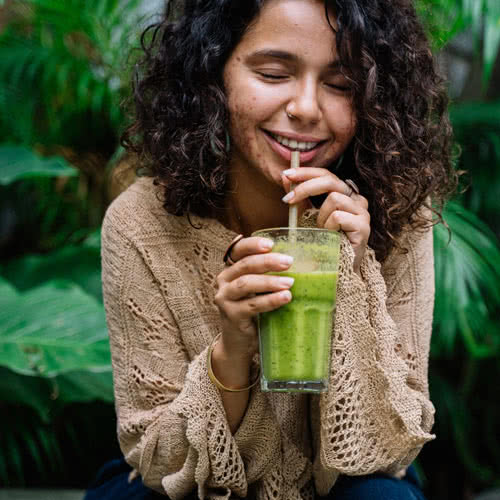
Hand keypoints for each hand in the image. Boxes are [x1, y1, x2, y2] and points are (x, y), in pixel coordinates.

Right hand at [214, 237, 293, 358]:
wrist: (239, 344)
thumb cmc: (255, 313)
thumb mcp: (261, 291)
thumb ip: (274, 277)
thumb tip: (310, 266)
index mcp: (232, 270)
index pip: (238, 251)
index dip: (253, 244)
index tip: (271, 244)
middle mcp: (224, 281)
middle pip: (244, 265)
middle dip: (268, 261)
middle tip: (289, 262)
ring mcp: (225, 298)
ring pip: (246, 284)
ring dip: (270, 281)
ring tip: (290, 282)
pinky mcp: (231, 315)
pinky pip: (252, 305)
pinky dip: (270, 300)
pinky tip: (285, 297)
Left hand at [282, 167, 369, 273]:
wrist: (336, 269)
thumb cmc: (322, 241)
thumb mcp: (306, 215)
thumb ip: (298, 197)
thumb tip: (284, 177)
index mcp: (344, 194)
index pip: (326, 174)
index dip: (306, 172)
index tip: (286, 174)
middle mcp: (356, 199)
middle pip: (331, 180)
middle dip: (306, 187)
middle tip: (288, 200)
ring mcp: (362, 212)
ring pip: (334, 198)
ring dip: (320, 216)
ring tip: (321, 230)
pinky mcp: (364, 226)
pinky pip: (338, 216)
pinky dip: (328, 226)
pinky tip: (330, 236)